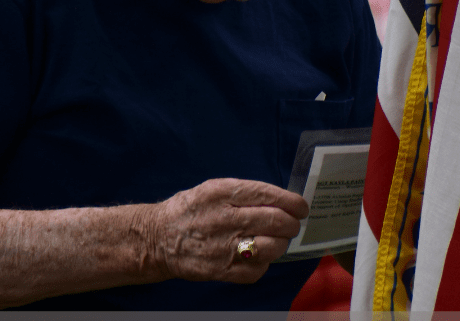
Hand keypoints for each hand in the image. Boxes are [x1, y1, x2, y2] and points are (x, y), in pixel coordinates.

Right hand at [147, 178, 308, 283]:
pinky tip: (258, 255)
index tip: (301, 207)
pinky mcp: (220, 270)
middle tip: (292, 224)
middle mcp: (223, 218)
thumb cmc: (191, 209)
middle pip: (275, 221)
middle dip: (291, 223)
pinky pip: (257, 269)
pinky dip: (264, 262)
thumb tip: (281, 200)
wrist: (157, 238)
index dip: (291, 202)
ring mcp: (222, 247)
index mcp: (222, 193)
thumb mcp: (213, 188)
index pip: (267, 195)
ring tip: (276, 239)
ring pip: (271, 246)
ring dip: (281, 243)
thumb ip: (245, 193)